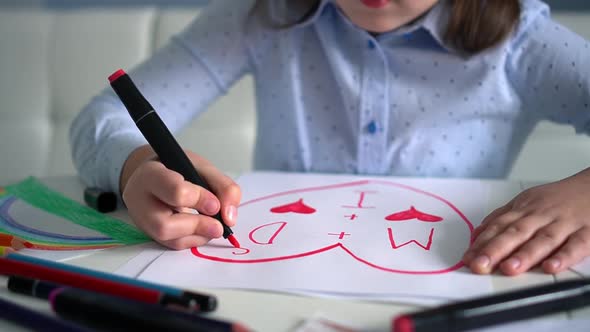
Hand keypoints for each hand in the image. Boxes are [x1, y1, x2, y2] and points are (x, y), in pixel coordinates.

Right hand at [121, 146, 240, 248]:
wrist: (154, 175)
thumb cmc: (176, 169)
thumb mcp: (203, 167)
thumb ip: (223, 187)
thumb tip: (229, 218)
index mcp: (151, 174)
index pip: (175, 191)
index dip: (199, 200)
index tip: (214, 204)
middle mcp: (140, 200)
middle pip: (164, 224)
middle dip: (197, 226)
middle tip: (219, 225)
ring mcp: (142, 220)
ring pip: (168, 239)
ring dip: (198, 235)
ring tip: (214, 226)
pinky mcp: (150, 234)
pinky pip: (173, 245)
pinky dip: (194, 240)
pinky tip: (203, 230)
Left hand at [463, 169, 589, 274]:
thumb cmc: (559, 199)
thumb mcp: (527, 202)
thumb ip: (502, 218)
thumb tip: (476, 235)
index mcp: (524, 209)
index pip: (498, 227)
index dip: (481, 243)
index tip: (468, 258)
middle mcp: (541, 216)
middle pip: (515, 233)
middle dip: (495, 250)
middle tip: (479, 265)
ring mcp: (564, 224)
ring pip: (543, 239)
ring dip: (525, 255)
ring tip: (509, 268)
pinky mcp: (588, 232)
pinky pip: (576, 245)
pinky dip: (563, 256)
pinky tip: (551, 267)